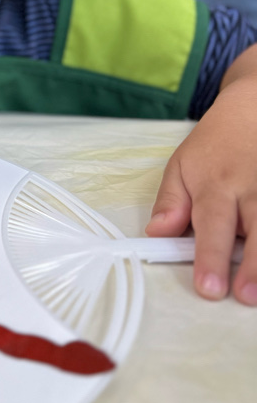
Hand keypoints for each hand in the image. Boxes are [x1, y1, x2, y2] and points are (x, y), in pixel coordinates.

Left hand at [146, 45, 256, 305]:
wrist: (255, 107)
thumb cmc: (217, 144)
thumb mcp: (182, 166)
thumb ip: (170, 203)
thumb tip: (156, 233)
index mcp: (216, 187)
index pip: (211, 227)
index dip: (210, 258)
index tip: (209, 288)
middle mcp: (251, 189)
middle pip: (255, 232)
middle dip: (252, 267)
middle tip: (245, 296)